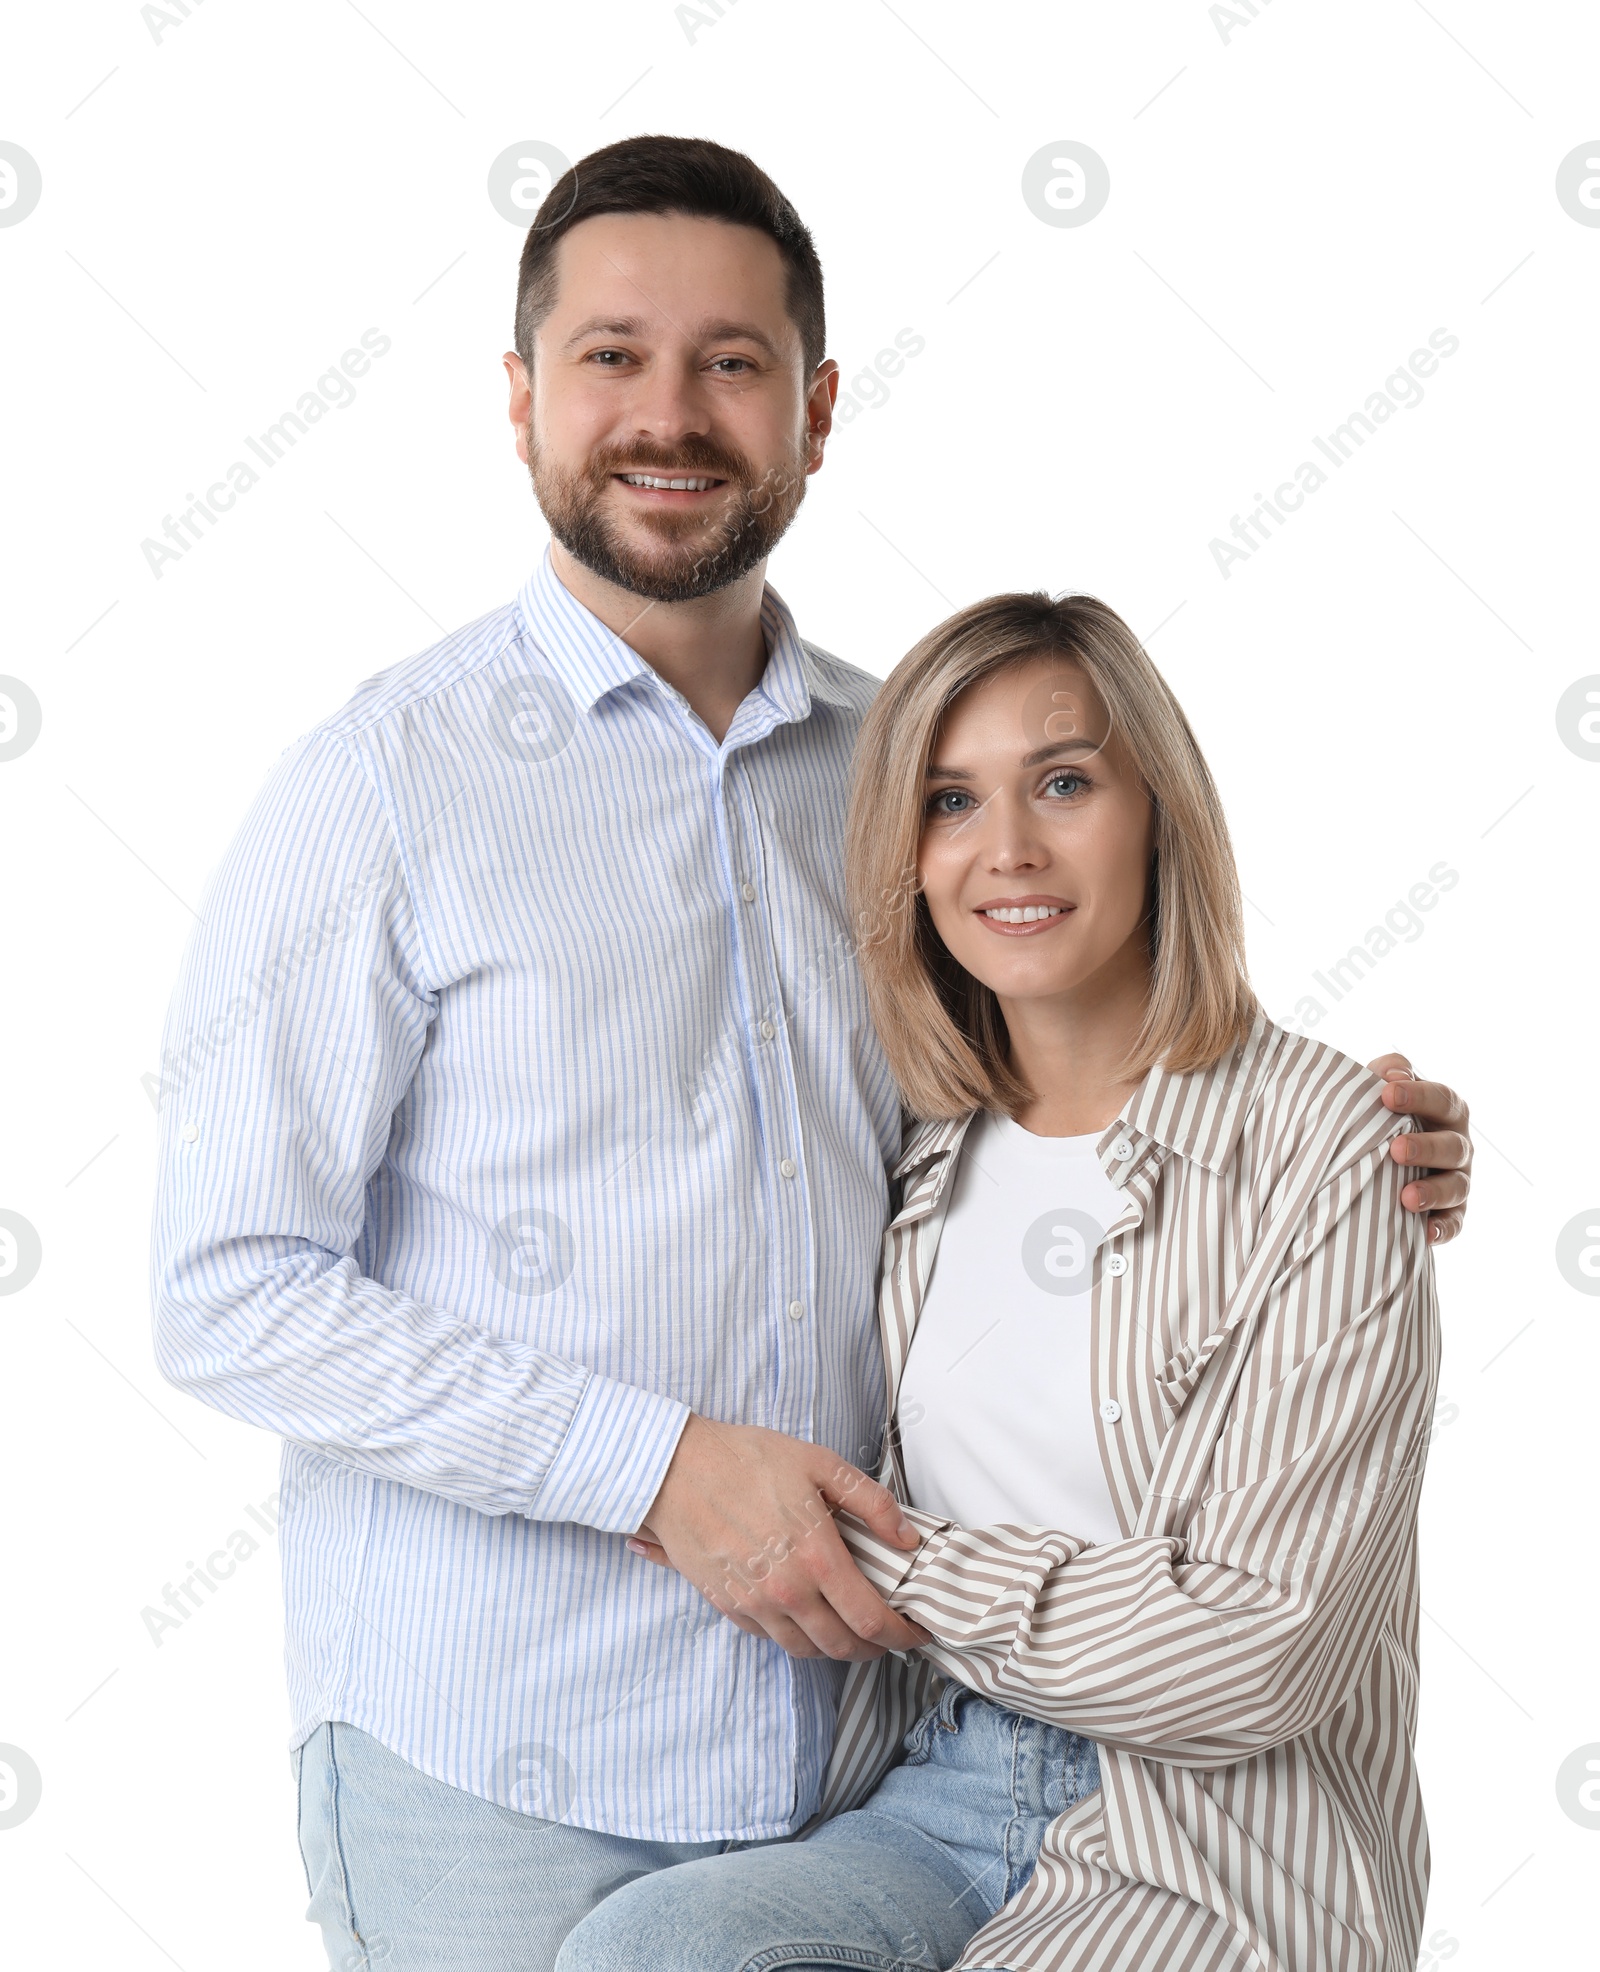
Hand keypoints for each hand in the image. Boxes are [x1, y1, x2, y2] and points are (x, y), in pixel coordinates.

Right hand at [627, 1415, 932, 1661]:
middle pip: (842, 1647)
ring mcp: (755, 1605)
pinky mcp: (729, 1606)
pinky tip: (806, 1614)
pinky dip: (797, 1636)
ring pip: (807, 1650)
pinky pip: (772, 1639)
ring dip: (836, 1648)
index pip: (872, 1620)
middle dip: (875, 1649)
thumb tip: (906, 1538)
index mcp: (817, 1557)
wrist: (676, 1469)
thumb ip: (871, 1502)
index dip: (902, 1635)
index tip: (917, 1632)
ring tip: (850, 1629)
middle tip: (888, 1635)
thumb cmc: (747, 1460)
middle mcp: (788, 1591)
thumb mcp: (820, 1464)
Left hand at [1367, 1054, 1471, 1245]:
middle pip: (1453, 1145)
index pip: (1442, 1099)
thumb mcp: (1381, 1090)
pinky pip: (1454, 1224)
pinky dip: (1442, 1229)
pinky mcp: (1451, 1213)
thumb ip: (1387, 1072)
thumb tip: (1391, 1075)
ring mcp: (1457, 1180)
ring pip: (1457, 1186)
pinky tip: (1426, 1232)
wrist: (1370, 1159)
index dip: (1418, 1096)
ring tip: (1407, 1197)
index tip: (1386, 1094)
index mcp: (1445, 1111)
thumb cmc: (1379, 1117)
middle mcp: (1457, 1144)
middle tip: (1396, 1149)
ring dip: (1434, 1192)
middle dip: (1426, 1148)